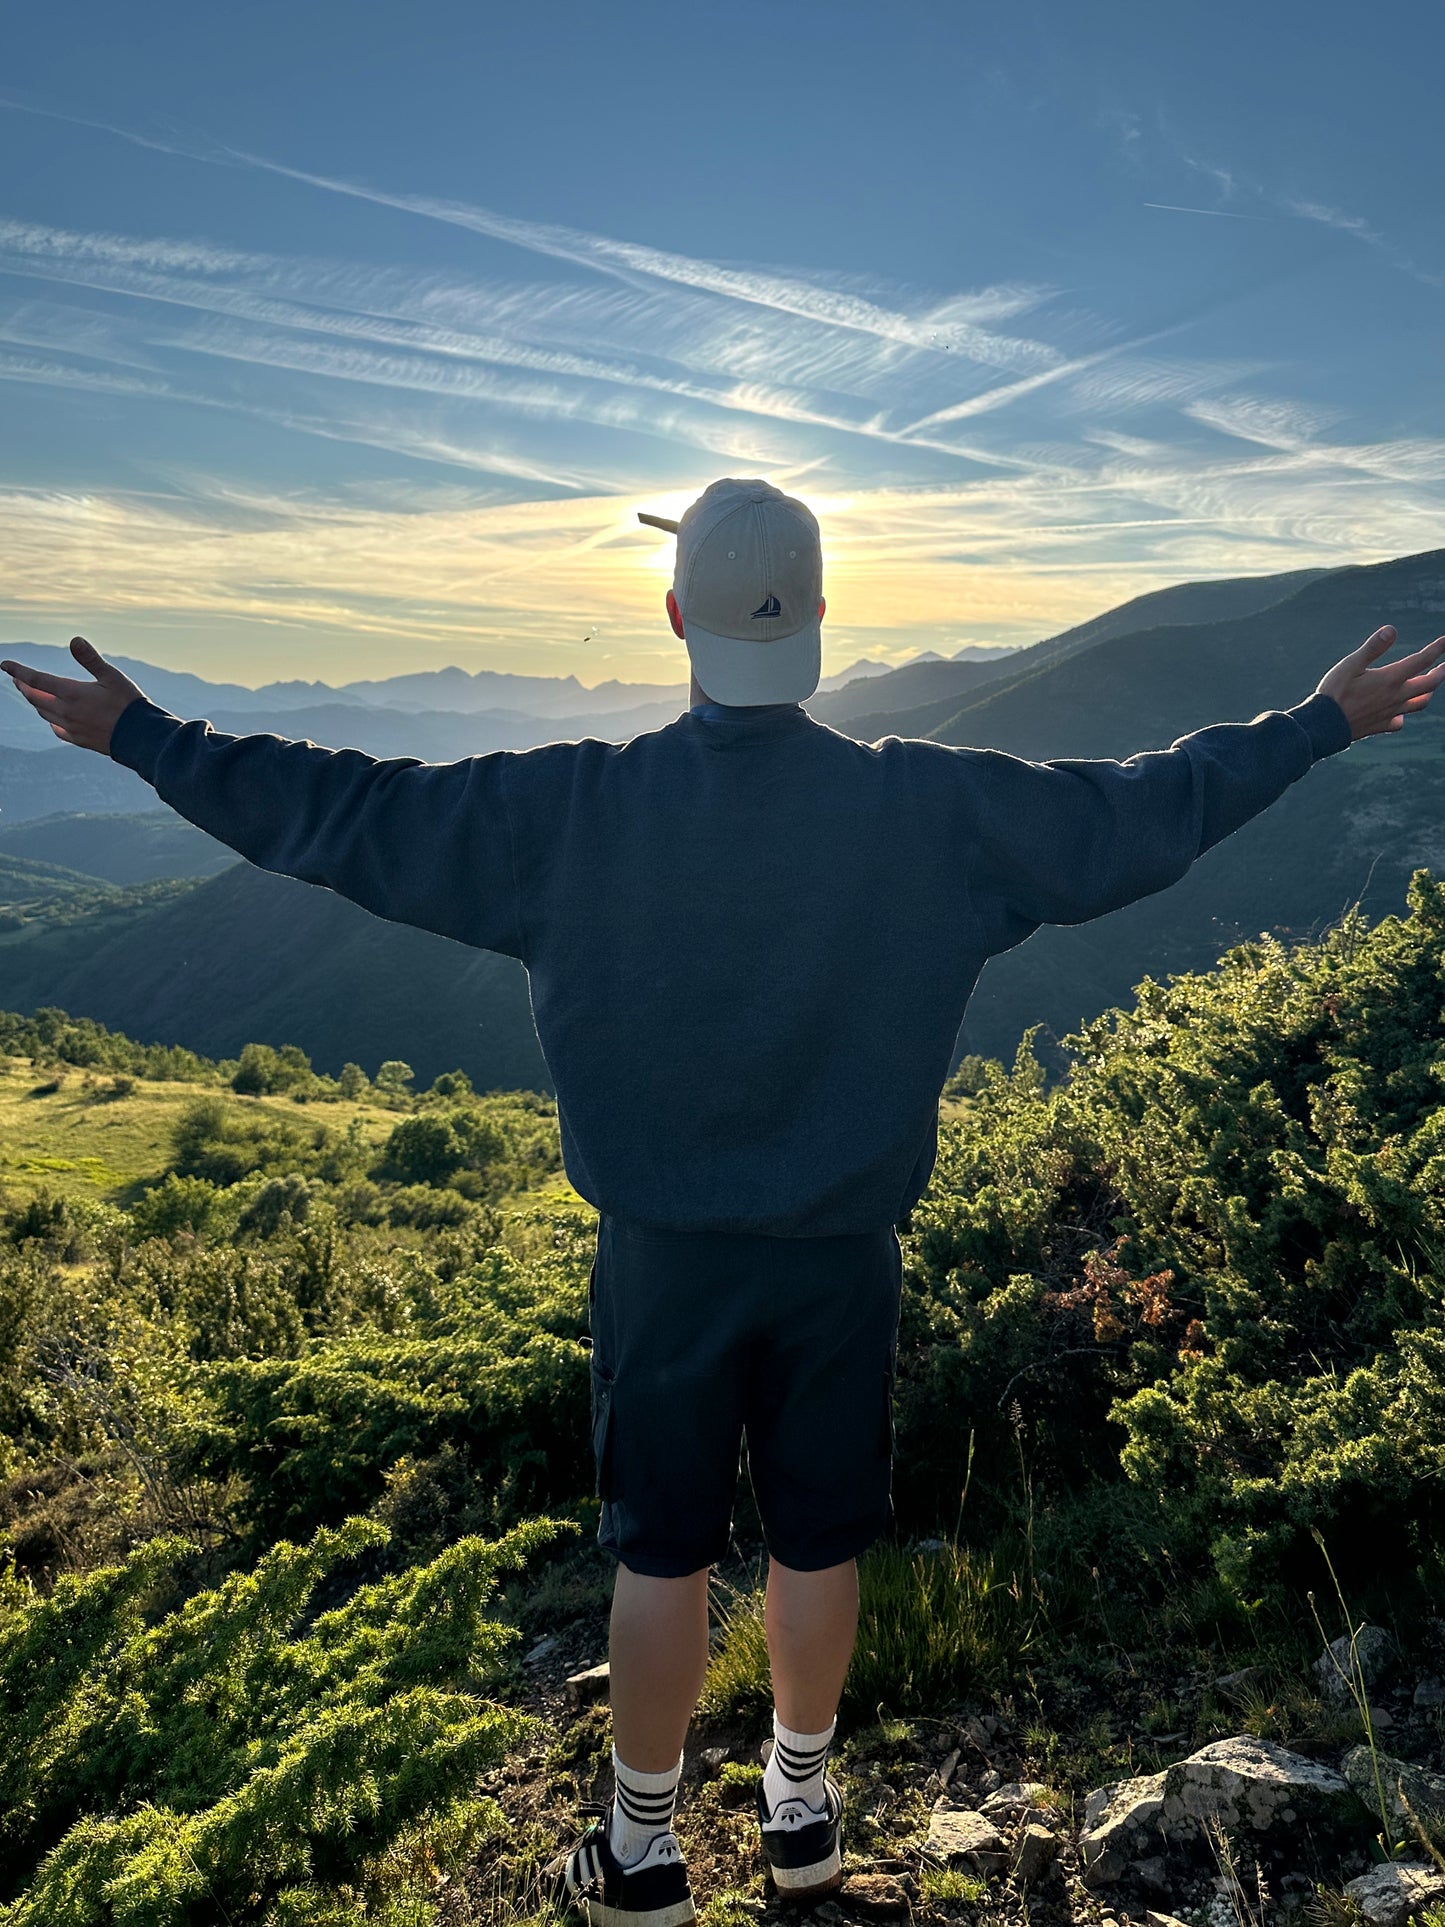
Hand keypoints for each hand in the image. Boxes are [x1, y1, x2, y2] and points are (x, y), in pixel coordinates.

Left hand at [1, 637, 144, 754]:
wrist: (140, 738)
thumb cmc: (129, 704)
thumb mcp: (112, 676)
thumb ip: (90, 659)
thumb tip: (74, 639)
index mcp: (71, 693)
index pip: (35, 680)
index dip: (18, 671)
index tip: (5, 664)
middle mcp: (66, 712)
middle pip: (35, 697)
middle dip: (23, 686)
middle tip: (17, 678)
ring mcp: (70, 727)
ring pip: (43, 713)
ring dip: (35, 701)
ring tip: (32, 693)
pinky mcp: (78, 739)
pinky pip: (56, 728)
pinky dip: (50, 719)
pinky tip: (53, 717)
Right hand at [1316, 625, 1444, 741]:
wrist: (1323, 726)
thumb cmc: (1334, 692)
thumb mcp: (1349, 665)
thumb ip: (1372, 648)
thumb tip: (1391, 630)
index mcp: (1390, 679)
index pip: (1421, 661)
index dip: (1436, 649)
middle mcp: (1395, 697)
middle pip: (1429, 685)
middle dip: (1440, 673)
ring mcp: (1389, 713)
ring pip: (1419, 703)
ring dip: (1428, 692)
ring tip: (1429, 686)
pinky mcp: (1380, 726)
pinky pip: (1399, 722)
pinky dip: (1403, 716)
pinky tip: (1399, 714)